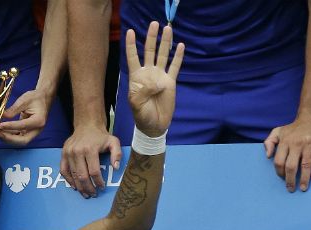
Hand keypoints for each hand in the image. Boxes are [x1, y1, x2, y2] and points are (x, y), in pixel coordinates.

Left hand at [0, 89, 49, 145]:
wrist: (42, 99)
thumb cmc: (35, 98)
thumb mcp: (24, 100)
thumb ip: (13, 109)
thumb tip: (2, 116)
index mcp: (38, 120)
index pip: (22, 126)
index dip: (10, 126)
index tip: (0, 125)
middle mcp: (37, 129)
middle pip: (23, 140)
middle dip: (9, 138)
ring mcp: (32, 132)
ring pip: (19, 141)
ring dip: (7, 138)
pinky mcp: (28, 132)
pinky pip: (18, 137)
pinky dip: (9, 135)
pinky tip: (1, 131)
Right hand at [61, 124, 122, 197]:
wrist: (87, 126)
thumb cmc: (101, 136)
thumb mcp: (114, 141)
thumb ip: (117, 154)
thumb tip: (116, 168)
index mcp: (90, 149)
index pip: (94, 171)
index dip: (98, 182)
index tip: (102, 187)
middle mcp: (77, 151)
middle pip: (82, 175)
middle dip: (88, 187)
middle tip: (93, 194)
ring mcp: (68, 153)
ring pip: (73, 175)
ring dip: (79, 187)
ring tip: (85, 193)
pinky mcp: (63, 154)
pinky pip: (63, 170)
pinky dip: (69, 180)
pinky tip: (75, 186)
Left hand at [126, 22, 183, 137]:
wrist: (154, 125)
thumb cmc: (141, 115)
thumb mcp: (136, 104)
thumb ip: (142, 92)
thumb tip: (155, 82)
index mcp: (136, 77)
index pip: (133, 57)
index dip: (131, 45)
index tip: (130, 32)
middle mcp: (148, 73)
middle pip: (149, 51)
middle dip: (151, 38)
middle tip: (154, 24)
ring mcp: (160, 76)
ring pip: (163, 55)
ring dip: (165, 42)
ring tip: (167, 28)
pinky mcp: (170, 82)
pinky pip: (175, 66)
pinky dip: (178, 56)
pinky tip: (180, 45)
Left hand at [264, 114, 310, 191]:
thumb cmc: (293, 128)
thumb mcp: (278, 132)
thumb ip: (269, 143)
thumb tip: (268, 156)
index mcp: (285, 141)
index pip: (279, 161)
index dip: (279, 172)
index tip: (281, 178)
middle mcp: (297, 143)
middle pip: (291, 166)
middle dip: (290, 179)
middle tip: (290, 189)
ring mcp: (310, 144)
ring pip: (306, 165)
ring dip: (304, 178)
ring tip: (303, 188)